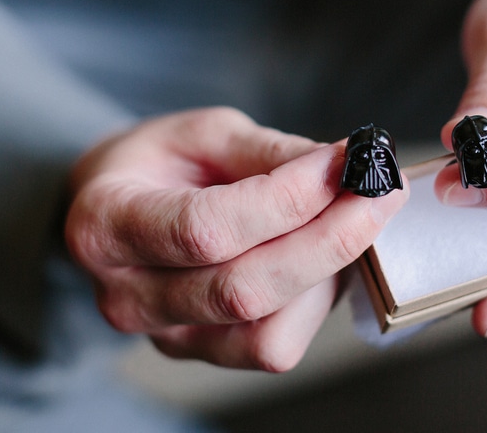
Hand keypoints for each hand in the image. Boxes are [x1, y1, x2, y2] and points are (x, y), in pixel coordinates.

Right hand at [65, 107, 407, 369]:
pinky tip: (324, 256)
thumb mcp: (203, 132)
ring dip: (328, 272)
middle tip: (380, 193)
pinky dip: (313, 301)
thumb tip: (340, 169)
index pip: (204, 228)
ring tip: (352, 218)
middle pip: (242, 289)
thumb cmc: (161, 162)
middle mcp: (126, 295)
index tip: (344, 162)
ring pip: (264, 330)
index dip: (285, 199)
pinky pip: (272, 347)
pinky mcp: (203, 354)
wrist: (124, 205)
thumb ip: (266, 153)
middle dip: (328, 239)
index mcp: (106, 225)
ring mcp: (165, 336)